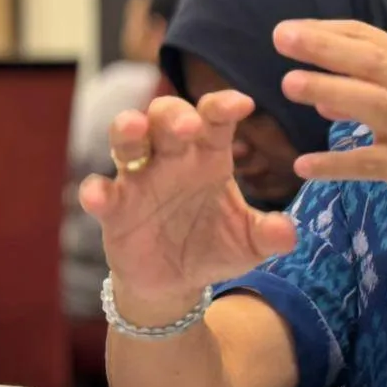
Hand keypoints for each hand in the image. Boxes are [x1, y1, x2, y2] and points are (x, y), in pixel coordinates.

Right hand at [79, 93, 297, 323]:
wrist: (176, 281)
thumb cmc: (215, 246)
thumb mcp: (248, 243)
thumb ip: (268, 234)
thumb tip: (289, 233)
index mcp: (209, 156)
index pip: (215, 119)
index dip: (224, 106)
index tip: (243, 104)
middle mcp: (172, 159)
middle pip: (166, 117)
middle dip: (174, 114)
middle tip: (188, 125)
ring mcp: (139, 180)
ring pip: (127, 142)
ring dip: (128, 131)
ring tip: (134, 129)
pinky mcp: (114, 208)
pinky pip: (100, 191)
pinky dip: (96, 190)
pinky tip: (99, 195)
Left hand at [274, 20, 386, 232]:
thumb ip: (375, 91)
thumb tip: (320, 98)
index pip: (370, 38)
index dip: (328, 30)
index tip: (291, 29)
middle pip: (369, 61)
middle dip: (324, 47)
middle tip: (280, 37)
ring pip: (370, 103)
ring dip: (328, 91)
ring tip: (288, 84)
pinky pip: (369, 163)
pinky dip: (335, 164)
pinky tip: (303, 166)